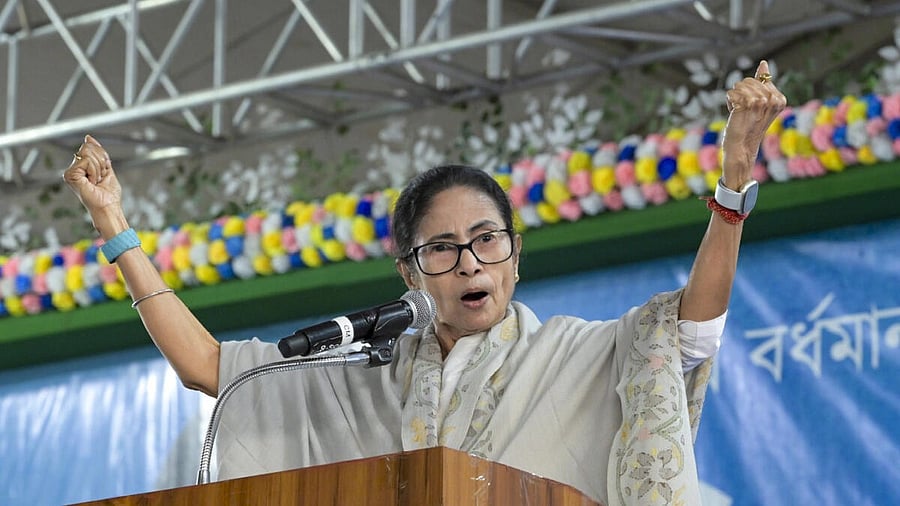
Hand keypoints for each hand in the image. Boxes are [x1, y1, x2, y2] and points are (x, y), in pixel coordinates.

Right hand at [63, 135, 126, 236]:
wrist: (108, 207)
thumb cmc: (109, 195)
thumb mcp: (106, 169)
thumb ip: (99, 154)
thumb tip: (88, 137)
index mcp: (81, 167)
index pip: (90, 146)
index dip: (102, 157)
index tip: (103, 173)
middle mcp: (73, 169)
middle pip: (88, 147)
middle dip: (101, 162)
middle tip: (100, 178)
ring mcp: (70, 172)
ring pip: (87, 153)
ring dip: (99, 168)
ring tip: (96, 181)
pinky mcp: (70, 175)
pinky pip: (86, 161)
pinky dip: (95, 171)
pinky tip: (92, 182)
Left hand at [721, 60, 786, 188]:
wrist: (740, 147)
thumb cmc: (748, 126)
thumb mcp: (758, 103)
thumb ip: (762, 83)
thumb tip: (764, 63)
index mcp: (780, 99)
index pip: (759, 80)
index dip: (749, 93)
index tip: (753, 109)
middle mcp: (773, 99)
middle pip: (748, 80)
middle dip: (740, 94)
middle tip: (745, 112)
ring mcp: (761, 101)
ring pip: (739, 85)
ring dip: (734, 99)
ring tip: (740, 113)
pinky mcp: (747, 104)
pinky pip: (732, 93)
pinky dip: (729, 102)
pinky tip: (734, 114)